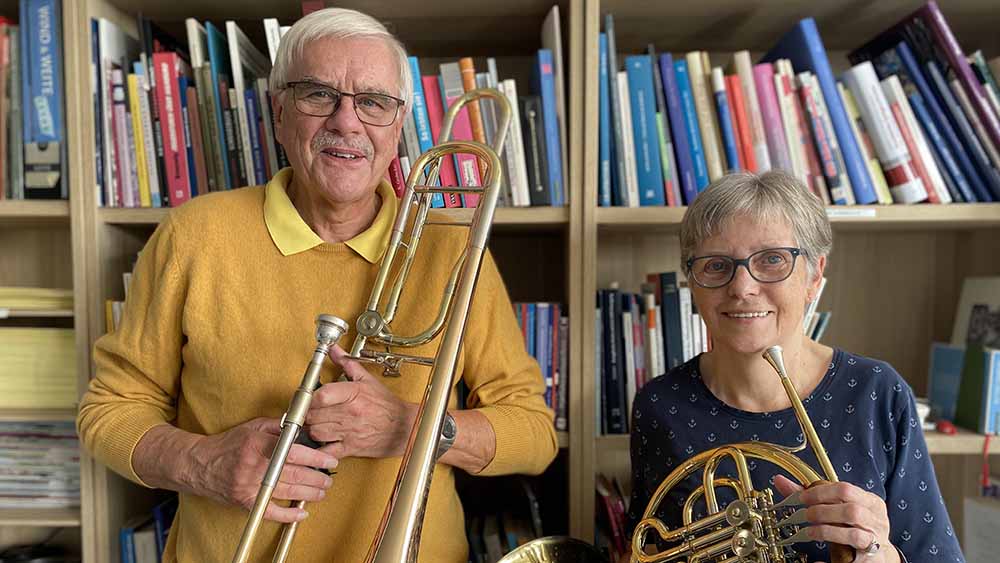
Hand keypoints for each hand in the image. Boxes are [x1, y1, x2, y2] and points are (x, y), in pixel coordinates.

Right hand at [186, 417, 338, 522]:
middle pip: (293, 473)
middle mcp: (254, 466)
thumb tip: (303, 427)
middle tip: (329, 477)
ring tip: (322, 491)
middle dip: (316, 477)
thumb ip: (278, 426)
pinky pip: (270, 511)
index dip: (314, 457)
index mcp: (257, 445)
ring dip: (309, 493)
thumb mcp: (253, 427)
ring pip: (286, 491)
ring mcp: (249, 486)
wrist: (199, 464)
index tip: (329, 459)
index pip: (292, 451)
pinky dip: (288, 515)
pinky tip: (301, 513)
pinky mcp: (245, 501)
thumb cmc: (228, 444)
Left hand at [305, 345, 417, 459]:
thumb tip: (334, 350)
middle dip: (308, 413)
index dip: (310, 397)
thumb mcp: (367, 380)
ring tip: (316, 424)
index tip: (308, 397)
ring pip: (316, 432)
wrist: (403, 427)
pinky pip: (326, 452)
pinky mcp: (350, 448)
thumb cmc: (386, 406)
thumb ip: (347, 364)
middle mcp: (350, 413)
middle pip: (314, 414)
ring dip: (312, 429)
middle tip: (309, 411)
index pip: (321, 395)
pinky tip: (319, 444)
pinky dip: (318, 451)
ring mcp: (349, 432)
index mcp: (354, 394)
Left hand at [773, 475, 899, 562]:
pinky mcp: (871, 560)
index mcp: (871, 502)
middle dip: (823, 512)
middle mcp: (877, 520)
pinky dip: (832, 560)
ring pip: (854, 535)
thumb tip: (779, 480)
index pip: (846, 489)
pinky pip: (853, 561)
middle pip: (851, 511)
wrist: (879, 556)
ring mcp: (876, 541)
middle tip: (805, 515)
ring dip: (827, 532)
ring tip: (810, 533)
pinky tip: (818, 560)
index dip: (820, 493)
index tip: (801, 498)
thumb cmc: (855, 526)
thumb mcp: (838, 507)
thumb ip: (811, 495)